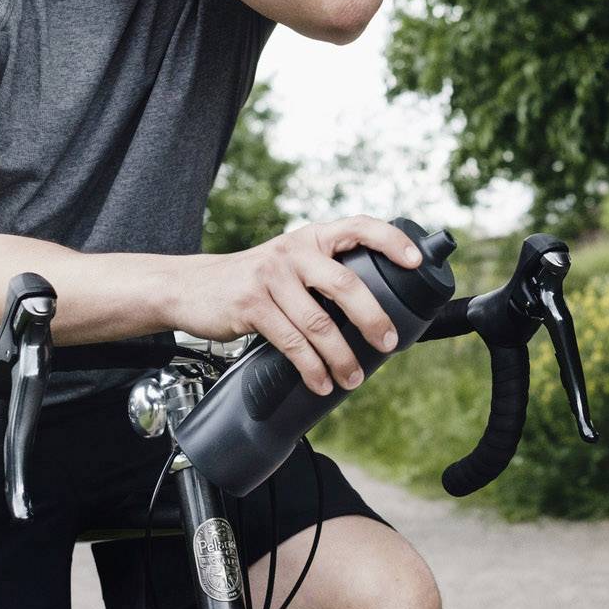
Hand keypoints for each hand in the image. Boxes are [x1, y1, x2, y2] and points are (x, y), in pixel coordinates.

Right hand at [171, 216, 424, 396]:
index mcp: (312, 237)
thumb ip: (324, 274)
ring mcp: (270, 277)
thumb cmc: (255, 281)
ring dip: (341, 357)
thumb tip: (374, 315)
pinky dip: (310, 367)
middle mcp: (293, 251)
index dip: (391, 240)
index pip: (359, 227)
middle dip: (372, 319)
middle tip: (389, 343)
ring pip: (318, 323)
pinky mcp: (251, 305)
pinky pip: (291, 342)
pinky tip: (320, 382)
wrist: (192, 287)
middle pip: (344, 284)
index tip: (416, 262)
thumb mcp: (291, 263)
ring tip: (353, 378)